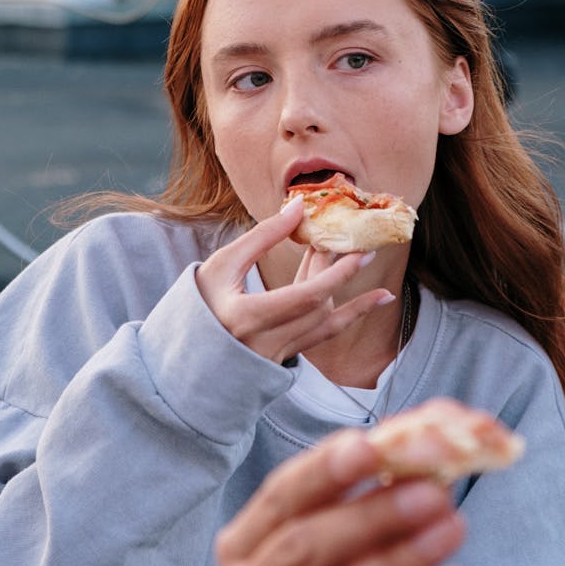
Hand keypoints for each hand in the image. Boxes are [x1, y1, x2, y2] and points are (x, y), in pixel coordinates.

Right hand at [195, 197, 392, 363]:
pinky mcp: (285, 358)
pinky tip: (380, 298)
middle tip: (363, 245)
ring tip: (355, 256)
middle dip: (341, 273)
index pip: (305, 298)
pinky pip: (324, 335)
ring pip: (324, 321)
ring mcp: (277, 355)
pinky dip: (351, 314)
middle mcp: (265, 344)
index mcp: (245, 318)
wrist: (184, 354)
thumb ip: (262, 236)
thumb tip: (300, 208)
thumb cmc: (198, 302)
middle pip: (319, 306)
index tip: (359, 251)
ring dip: (341, 287)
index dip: (336, 275)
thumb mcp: (222, 264)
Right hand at [206, 428, 469, 565]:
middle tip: (434, 492)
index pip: (280, 497)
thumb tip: (438, 427)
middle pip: (301, 547)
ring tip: (454, 528)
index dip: (324, 470)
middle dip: (370, 515)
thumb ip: (387, 482)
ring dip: (398, 561)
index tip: (372, 446)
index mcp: (240, 545)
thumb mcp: (362, 538)